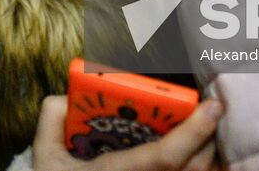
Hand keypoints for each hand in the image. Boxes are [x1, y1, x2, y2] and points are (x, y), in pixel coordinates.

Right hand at [30, 94, 221, 170]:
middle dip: (208, 137)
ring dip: (207, 153)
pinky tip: (196, 152)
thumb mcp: (46, 157)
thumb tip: (67, 95)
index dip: (194, 131)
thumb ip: (52, 118)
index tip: (212, 105)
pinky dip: (199, 166)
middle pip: (195, 168)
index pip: (166, 157)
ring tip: (207, 129)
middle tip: (211, 109)